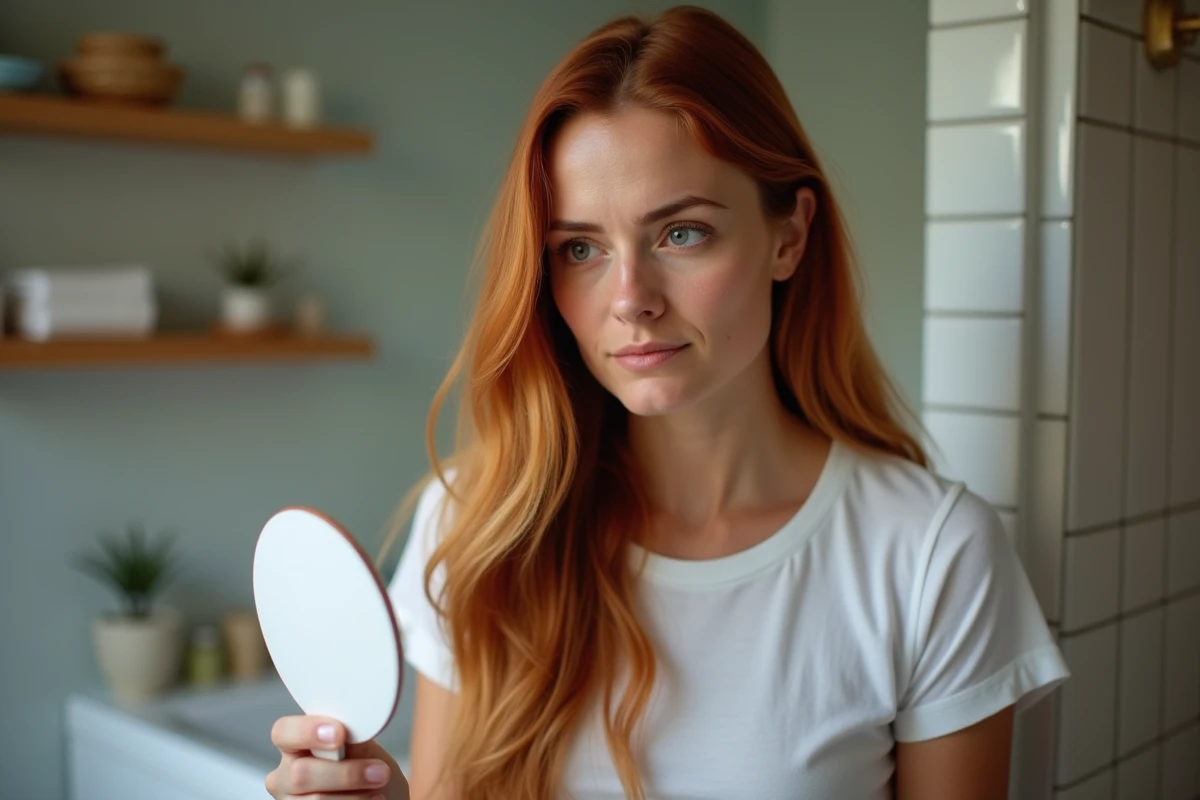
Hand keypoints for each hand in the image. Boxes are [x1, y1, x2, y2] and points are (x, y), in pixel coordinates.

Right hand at [266, 715, 409, 799]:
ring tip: (378, 788)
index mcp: (295, 746)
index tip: (339, 734)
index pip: (283, 732)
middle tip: (379, 771)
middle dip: (345, 773)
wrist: (382, 793)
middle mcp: (285, 775)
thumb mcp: (363, 746)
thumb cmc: (369, 768)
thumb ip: (349, 734)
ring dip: (354, 795)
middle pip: (300, 773)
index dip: (307, 731)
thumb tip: (350, 722)